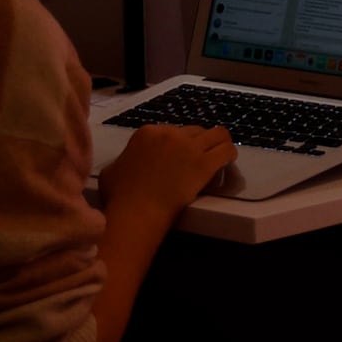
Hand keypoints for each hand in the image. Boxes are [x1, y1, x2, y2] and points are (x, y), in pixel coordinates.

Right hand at [108, 123, 244, 214]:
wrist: (136, 212)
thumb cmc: (120, 196)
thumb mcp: (112, 169)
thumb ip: (125, 159)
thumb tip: (128, 161)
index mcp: (147, 132)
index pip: (173, 129)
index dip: (178, 143)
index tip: (179, 156)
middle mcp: (170, 133)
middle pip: (195, 131)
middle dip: (198, 143)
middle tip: (198, 159)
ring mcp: (189, 147)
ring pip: (218, 134)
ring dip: (219, 143)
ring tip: (219, 155)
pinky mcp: (204, 163)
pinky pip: (227, 150)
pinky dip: (229, 155)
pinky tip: (227, 162)